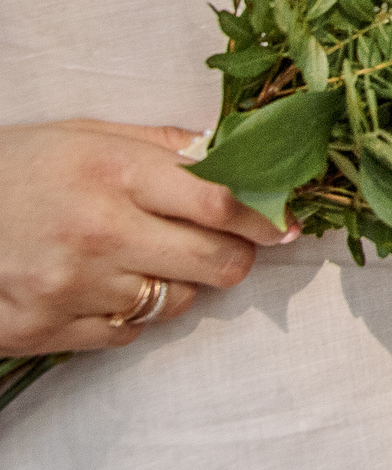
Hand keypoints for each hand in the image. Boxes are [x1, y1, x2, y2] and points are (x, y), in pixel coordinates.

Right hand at [0, 120, 293, 356]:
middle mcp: (97, 233)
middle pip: (214, 262)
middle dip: (237, 256)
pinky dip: (130, 314)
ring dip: (179, 284)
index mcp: (114, 173)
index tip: (287, 224)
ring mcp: (69, 288)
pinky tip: (107, 285)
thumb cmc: (18, 165)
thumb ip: (165, 147)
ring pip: (175, 303)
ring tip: (151, 259)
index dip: (266, 217)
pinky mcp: (42, 329)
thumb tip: (235, 155)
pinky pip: (126, 334)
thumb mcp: (89, 135)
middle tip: (233, 248)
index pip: (220, 204)